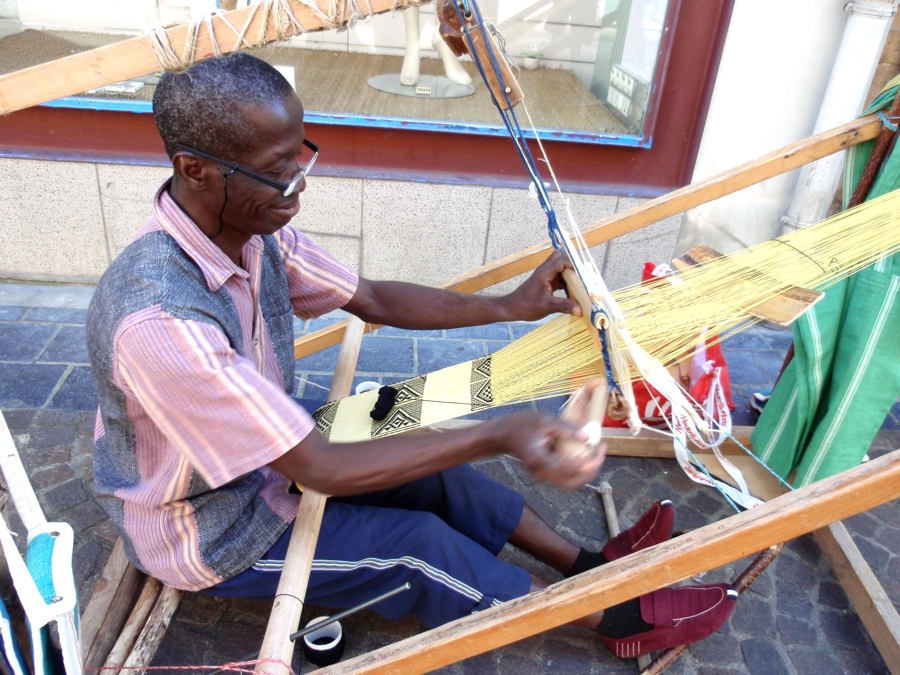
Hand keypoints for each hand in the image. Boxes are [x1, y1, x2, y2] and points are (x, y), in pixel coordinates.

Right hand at [486, 410, 605, 490]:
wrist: (503, 433)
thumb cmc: (522, 424)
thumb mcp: (545, 420)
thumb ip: (567, 429)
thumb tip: (588, 437)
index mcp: (539, 460)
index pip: (568, 468)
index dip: (587, 461)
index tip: (599, 447)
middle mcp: (540, 473)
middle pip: (571, 483)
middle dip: (591, 471)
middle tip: (601, 453)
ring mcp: (542, 476)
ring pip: (569, 484)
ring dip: (586, 473)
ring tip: (597, 455)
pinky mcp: (545, 474)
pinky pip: (565, 478)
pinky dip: (578, 471)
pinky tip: (586, 455)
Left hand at [504, 250, 581, 320]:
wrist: (511, 308)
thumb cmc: (525, 306)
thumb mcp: (546, 306)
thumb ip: (564, 306)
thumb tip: (580, 310)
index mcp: (545, 272)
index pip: (562, 260)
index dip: (574, 264)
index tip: (584, 274)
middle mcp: (546, 270)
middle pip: (561, 258)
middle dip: (574, 265)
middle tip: (584, 276)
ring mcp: (546, 276)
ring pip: (561, 267)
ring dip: (571, 274)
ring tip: (581, 284)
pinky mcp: (547, 282)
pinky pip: (560, 277)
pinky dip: (567, 281)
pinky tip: (573, 292)